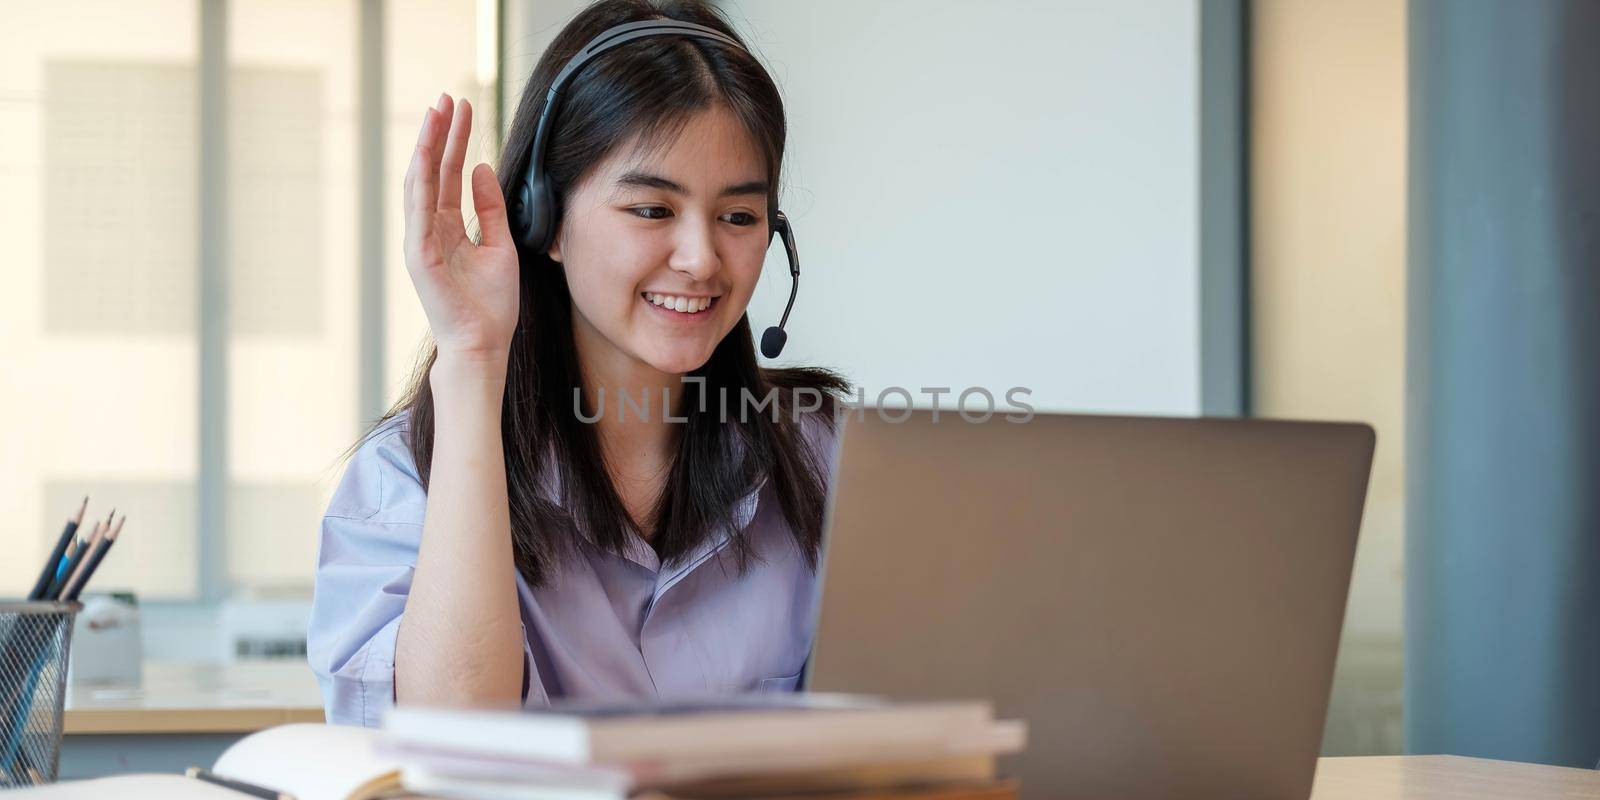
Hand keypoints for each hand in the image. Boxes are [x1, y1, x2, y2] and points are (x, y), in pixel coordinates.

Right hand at [403, 93, 520, 369]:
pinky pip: (418, 211)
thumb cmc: (491, 304)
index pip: (448, 175)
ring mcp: (419, 241)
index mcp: (446, 228)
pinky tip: (430, 154)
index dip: (455, 141)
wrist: (483, 343)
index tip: (462, 109)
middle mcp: (428, 229)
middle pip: (432, 171)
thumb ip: (490, 208)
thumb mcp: (500, 246)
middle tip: (448, 97)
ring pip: (420, 183)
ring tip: (437, 113)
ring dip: (427, 147)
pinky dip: (422, 181)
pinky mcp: (418, 256)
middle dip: (440, 133)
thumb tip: (482, 167)